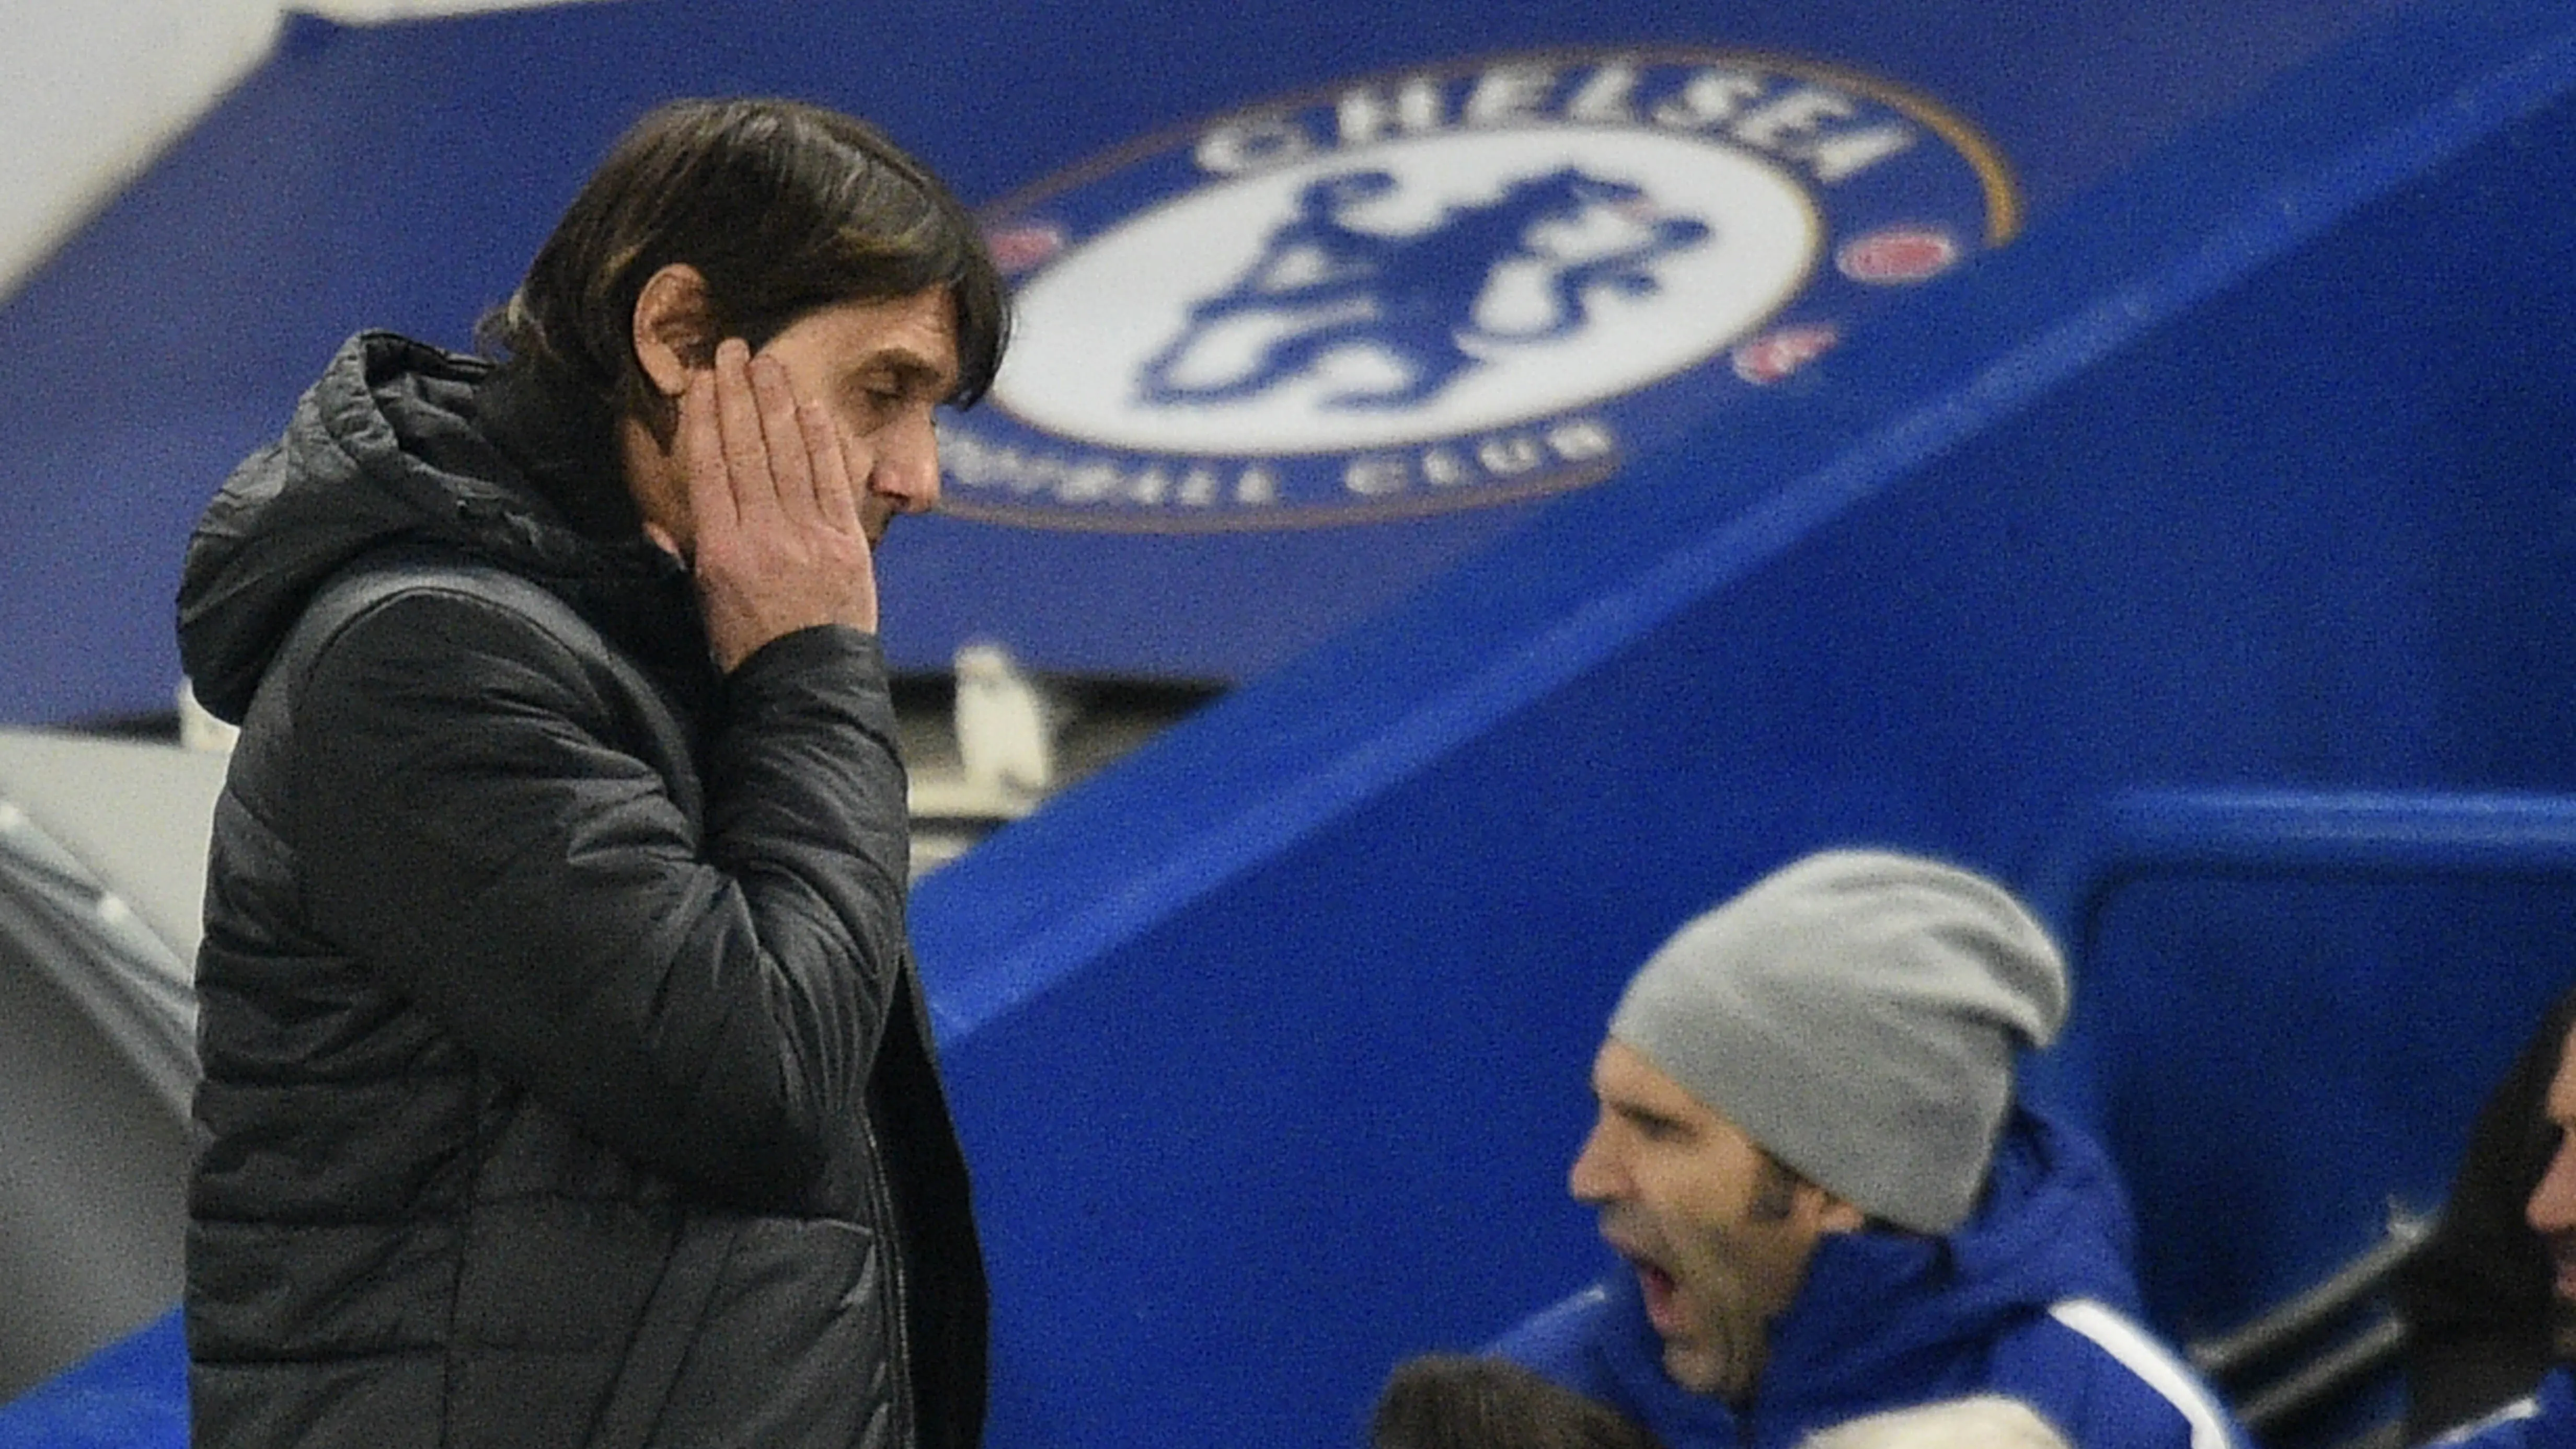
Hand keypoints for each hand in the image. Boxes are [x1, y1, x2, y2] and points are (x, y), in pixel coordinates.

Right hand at [669, 338, 880, 670]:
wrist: (808, 685)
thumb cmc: (749, 652)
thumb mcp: (701, 608)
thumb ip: (683, 559)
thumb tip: (653, 525)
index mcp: (721, 550)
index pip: (709, 467)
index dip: (705, 417)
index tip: (701, 380)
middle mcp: (763, 534)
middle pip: (747, 449)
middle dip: (738, 394)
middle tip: (731, 350)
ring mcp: (809, 535)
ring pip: (788, 454)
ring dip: (776, 402)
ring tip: (766, 363)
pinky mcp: (847, 541)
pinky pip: (832, 479)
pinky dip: (821, 439)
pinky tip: (809, 406)